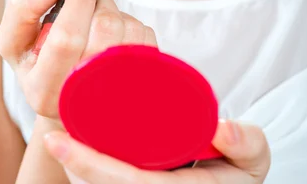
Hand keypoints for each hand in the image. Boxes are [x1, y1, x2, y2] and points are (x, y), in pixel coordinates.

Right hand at [0, 0, 157, 122]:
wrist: (71, 96)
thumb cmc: (42, 65)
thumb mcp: (16, 40)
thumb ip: (24, 7)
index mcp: (45, 89)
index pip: (67, 39)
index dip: (77, 3)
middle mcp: (84, 95)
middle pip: (105, 27)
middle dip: (97, 3)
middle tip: (86, 4)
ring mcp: (118, 90)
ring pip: (127, 26)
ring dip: (113, 13)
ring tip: (96, 25)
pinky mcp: (143, 78)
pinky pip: (143, 33)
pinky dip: (128, 24)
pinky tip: (112, 39)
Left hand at [44, 118, 270, 182]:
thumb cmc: (242, 172)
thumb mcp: (255, 159)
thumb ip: (246, 143)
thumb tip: (222, 127)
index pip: (129, 183)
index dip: (93, 165)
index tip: (62, 141)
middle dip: (76, 167)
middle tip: (51, 138)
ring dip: (80, 168)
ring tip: (58, 140)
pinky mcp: (147, 182)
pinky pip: (115, 179)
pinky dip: (94, 166)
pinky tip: (81, 147)